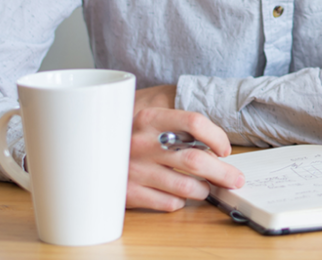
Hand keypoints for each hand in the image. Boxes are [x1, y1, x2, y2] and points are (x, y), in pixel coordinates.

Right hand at [127, 89, 244, 210]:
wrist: (86, 153)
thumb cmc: (128, 135)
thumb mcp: (148, 119)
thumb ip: (179, 126)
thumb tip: (217, 146)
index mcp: (150, 118)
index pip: (195, 122)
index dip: (218, 137)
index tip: (225, 150)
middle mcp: (142, 144)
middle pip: (196, 160)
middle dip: (223, 173)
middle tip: (235, 179)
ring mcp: (134, 170)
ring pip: (186, 186)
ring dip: (203, 189)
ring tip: (206, 188)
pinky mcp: (128, 194)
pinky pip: (168, 203)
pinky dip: (180, 201)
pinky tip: (179, 196)